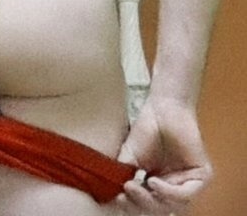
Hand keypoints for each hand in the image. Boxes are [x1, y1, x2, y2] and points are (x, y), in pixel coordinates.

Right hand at [116, 98, 212, 214]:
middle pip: (159, 209)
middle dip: (140, 204)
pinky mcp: (202, 176)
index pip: (147, 206)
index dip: (132, 206)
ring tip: (134, 185)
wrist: (162, 108)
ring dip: (152, 200)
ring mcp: (189, 183)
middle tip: (124, 192)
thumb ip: (123, 177)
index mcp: (159, 187)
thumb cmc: (147, 129)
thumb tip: (112, 198)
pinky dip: (168, 192)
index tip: (116, 198)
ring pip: (173, 206)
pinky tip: (153, 180)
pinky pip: (186, 194)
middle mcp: (175, 187)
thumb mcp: (129, 158)